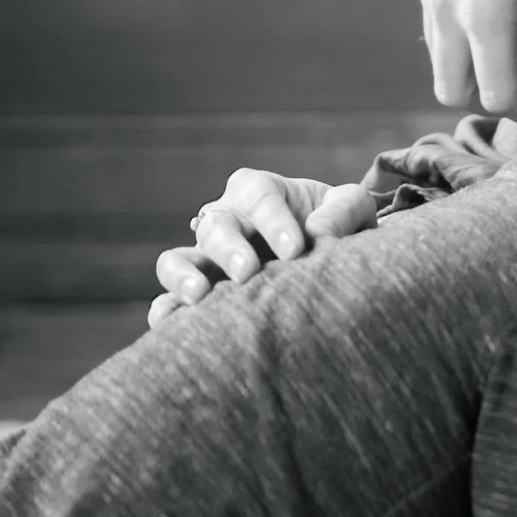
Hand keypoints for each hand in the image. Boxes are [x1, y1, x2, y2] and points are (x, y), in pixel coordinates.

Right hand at [147, 169, 376, 325]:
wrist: (325, 257)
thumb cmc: (335, 224)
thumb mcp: (351, 208)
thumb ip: (344, 211)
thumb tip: (322, 234)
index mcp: (259, 190)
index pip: (259, 196)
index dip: (274, 221)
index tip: (296, 249)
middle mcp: (226, 219)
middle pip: (215, 225)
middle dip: (230, 247)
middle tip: (248, 272)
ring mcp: (207, 257)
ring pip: (178, 258)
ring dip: (184, 276)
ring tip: (199, 297)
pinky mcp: (199, 293)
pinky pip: (168, 298)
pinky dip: (165, 310)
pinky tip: (168, 326)